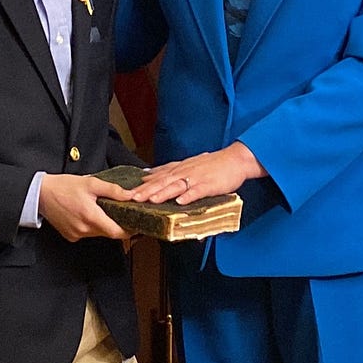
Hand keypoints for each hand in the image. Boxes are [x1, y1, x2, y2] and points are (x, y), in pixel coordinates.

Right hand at [38, 174, 130, 241]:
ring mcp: (76, 234)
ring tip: (99, 209)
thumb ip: (112, 190)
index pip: (117, 233)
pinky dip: (90, 226)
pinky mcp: (70, 235)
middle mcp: (84, 229)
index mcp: (91, 217)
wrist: (41, 193)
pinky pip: (86, 233)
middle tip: (119, 212)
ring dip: (102, 224)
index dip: (129, 230)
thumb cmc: (64, 186)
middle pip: (108, 232)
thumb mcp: (91, 183)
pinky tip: (85, 213)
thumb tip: (130, 195)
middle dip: (115, 224)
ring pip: (97, 233)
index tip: (135, 225)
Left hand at [129, 142, 263, 204]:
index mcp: (178, 169)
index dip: (142, 185)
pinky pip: (197, 191)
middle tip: (132, 198)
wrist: (235, 159)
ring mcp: (196, 178)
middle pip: (162, 182)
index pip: (157, 177)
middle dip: (147, 190)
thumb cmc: (211, 165)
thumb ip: (168, 170)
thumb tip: (147, 174)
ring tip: (151, 200)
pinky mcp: (209, 185)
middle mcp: (184, 172)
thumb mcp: (187, 165)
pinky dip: (188, 196)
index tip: (127, 193)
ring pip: (177, 186)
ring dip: (163, 193)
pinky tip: (180, 202)